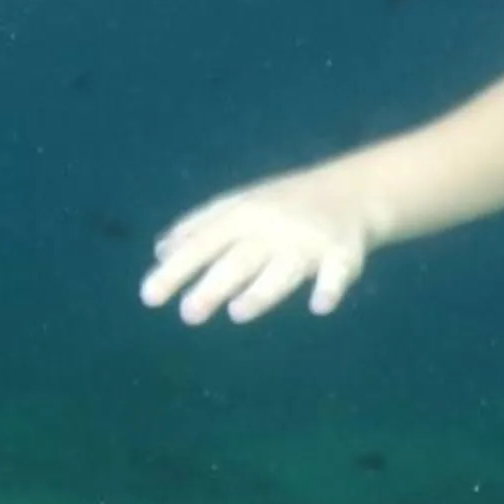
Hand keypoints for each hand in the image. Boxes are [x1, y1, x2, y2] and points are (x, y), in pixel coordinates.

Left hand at [142, 174, 372, 324]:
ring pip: (283, 269)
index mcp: (243, 214)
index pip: (203, 243)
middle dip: (213, 285)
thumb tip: (160, 250)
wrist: (354, 189)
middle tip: (187, 315)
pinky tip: (320, 307)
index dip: (176, 269)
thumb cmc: (284, 202)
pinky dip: (331, 288)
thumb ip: (201, 226)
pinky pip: (338, 272)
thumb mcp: (240, 204)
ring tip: (237, 313)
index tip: (149, 297)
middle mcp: (273, 226)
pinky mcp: (344, 252)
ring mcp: (309, 240)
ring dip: (262, 290)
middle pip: (240, 259)